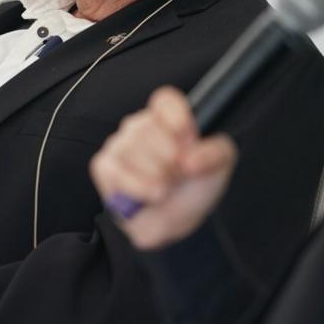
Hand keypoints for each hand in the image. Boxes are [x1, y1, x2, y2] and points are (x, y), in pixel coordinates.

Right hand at [90, 86, 237, 249]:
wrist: (173, 223)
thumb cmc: (193, 188)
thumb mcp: (219, 167)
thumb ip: (215, 152)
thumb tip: (191, 157)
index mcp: (169, 118)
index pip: (165, 100)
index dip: (178, 118)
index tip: (189, 140)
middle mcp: (141, 126)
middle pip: (149, 127)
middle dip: (170, 160)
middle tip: (179, 175)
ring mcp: (119, 144)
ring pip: (134, 150)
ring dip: (156, 178)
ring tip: (165, 188)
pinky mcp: (104, 165)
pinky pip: (117, 171)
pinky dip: (138, 188)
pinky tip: (150, 196)